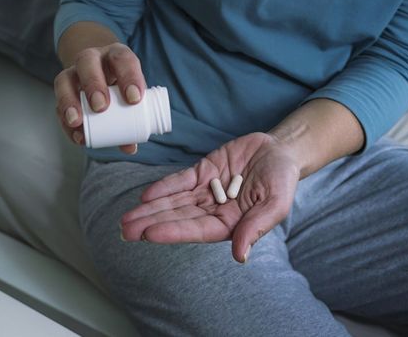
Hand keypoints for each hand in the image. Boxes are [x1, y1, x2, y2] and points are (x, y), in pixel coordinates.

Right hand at [54, 43, 146, 154]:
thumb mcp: (131, 92)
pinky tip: (76, 133)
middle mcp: (92, 59)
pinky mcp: (62, 89)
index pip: (122, 58)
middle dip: (93, 84)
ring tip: (77, 121)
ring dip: (69, 101)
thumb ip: (133, 117)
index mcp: (115, 55)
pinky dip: (64, 119)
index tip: (134, 99)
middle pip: (87, 62)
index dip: (129, 76)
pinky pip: (58, 102)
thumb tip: (130, 146)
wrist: (100, 71)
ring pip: (64, 78)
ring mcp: (74, 73)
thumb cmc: (120, 84)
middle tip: (100, 107)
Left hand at [119, 132, 300, 262]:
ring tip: (126, 218)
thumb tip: (239, 256)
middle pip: (178, 219)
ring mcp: (206, 191)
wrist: (281, 151)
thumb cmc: (282, 181)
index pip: (196, 230)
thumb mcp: (276, 204)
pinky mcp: (203, 171)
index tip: (149, 234)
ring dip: (150, 210)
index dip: (172, 232)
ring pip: (174, 202)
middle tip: (125, 231)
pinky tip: (145, 196)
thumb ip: (256, 227)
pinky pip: (180, 181)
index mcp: (231, 224)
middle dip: (151, 224)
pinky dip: (163, 188)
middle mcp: (214, 211)